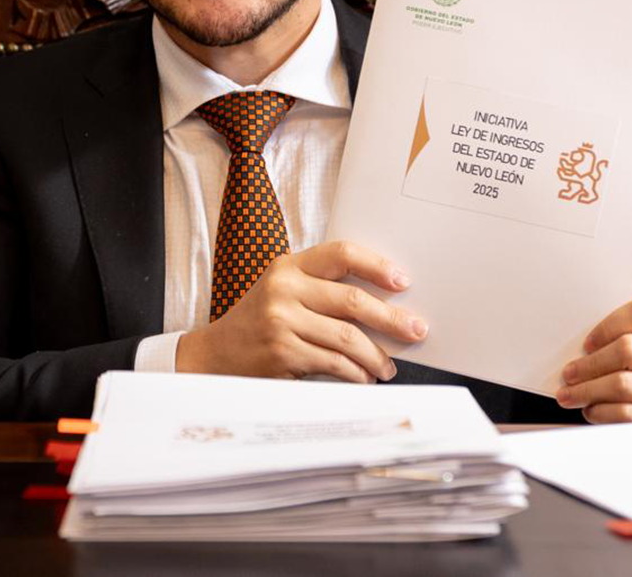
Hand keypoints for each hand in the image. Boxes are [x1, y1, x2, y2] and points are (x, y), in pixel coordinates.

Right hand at [175, 241, 428, 383]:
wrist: (214, 356)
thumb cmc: (259, 322)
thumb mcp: (283, 292)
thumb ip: (321, 289)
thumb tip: (386, 304)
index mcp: (288, 266)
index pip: (340, 254)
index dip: (376, 266)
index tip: (403, 281)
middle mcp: (283, 289)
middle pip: (351, 300)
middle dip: (392, 318)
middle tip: (417, 330)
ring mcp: (281, 322)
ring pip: (346, 337)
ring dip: (376, 356)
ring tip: (388, 367)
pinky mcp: (282, 354)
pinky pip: (333, 364)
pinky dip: (356, 373)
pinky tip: (364, 378)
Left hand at [556, 299, 631, 421]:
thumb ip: (618, 341)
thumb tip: (578, 352)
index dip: (607, 327)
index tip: (587, 344)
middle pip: (629, 350)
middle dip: (591, 363)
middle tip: (568, 374)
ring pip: (625, 384)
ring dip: (589, 390)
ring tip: (570, 395)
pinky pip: (628, 414)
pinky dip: (602, 412)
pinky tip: (591, 410)